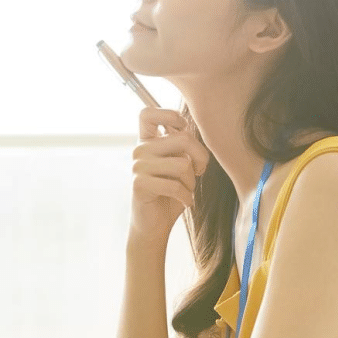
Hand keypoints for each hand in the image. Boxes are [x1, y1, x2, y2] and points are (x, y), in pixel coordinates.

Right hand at [130, 108, 211, 243]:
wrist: (154, 224)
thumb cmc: (170, 194)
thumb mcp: (179, 165)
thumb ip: (182, 147)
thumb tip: (189, 133)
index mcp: (147, 141)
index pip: (147, 113)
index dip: (170, 115)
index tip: (183, 131)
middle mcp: (139, 150)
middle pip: (182, 138)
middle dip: (201, 156)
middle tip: (200, 171)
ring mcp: (137, 166)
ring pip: (182, 164)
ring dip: (191, 182)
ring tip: (186, 190)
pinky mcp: (139, 184)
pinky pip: (174, 185)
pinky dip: (187, 197)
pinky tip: (186, 202)